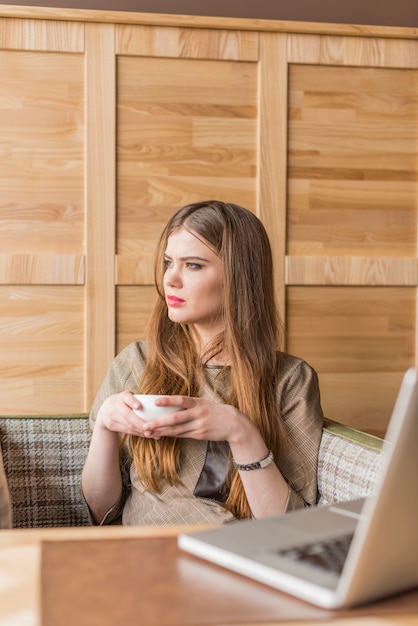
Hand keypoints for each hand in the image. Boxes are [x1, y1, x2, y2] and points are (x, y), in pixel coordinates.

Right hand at [95, 391, 151, 436]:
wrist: (105, 410)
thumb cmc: (125, 403)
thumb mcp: (129, 398)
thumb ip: (140, 401)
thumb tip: (158, 409)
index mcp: (122, 396)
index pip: (127, 398)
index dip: (133, 402)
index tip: (139, 407)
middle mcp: (115, 404)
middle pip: (128, 415)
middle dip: (140, 423)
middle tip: (151, 427)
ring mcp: (111, 415)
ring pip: (128, 425)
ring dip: (141, 430)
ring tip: (152, 433)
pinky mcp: (111, 425)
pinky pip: (126, 431)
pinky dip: (137, 433)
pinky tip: (145, 435)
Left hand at [141, 395, 255, 443]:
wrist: (233, 424)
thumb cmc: (215, 411)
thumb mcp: (204, 403)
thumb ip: (189, 404)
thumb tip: (170, 405)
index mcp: (198, 403)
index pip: (181, 400)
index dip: (168, 400)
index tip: (156, 401)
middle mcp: (198, 414)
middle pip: (175, 418)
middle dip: (159, 422)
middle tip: (145, 425)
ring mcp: (199, 425)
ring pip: (177, 430)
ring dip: (161, 431)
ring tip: (148, 432)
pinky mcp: (200, 435)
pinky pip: (182, 435)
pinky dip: (171, 435)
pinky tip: (161, 435)